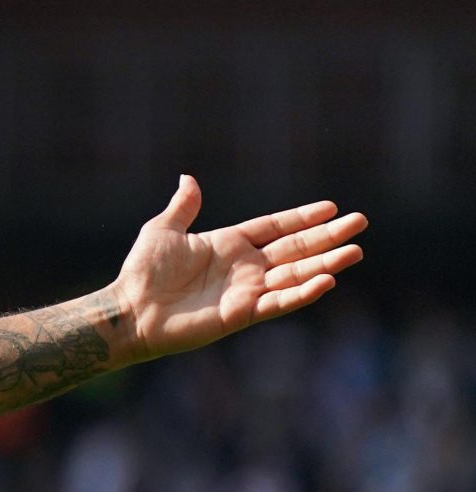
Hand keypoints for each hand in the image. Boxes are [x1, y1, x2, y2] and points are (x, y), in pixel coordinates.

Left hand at [110, 176, 364, 361]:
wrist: (129, 309)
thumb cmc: (141, 272)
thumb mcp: (162, 231)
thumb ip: (183, 207)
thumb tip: (189, 178)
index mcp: (228, 244)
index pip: (275, 227)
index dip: (303, 218)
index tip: (332, 208)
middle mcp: (243, 267)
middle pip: (295, 249)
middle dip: (327, 237)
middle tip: (361, 222)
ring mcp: (246, 291)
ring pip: (295, 275)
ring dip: (325, 264)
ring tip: (355, 251)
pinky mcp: (242, 314)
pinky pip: (279, 302)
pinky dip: (303, 293)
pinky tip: (326, 280)